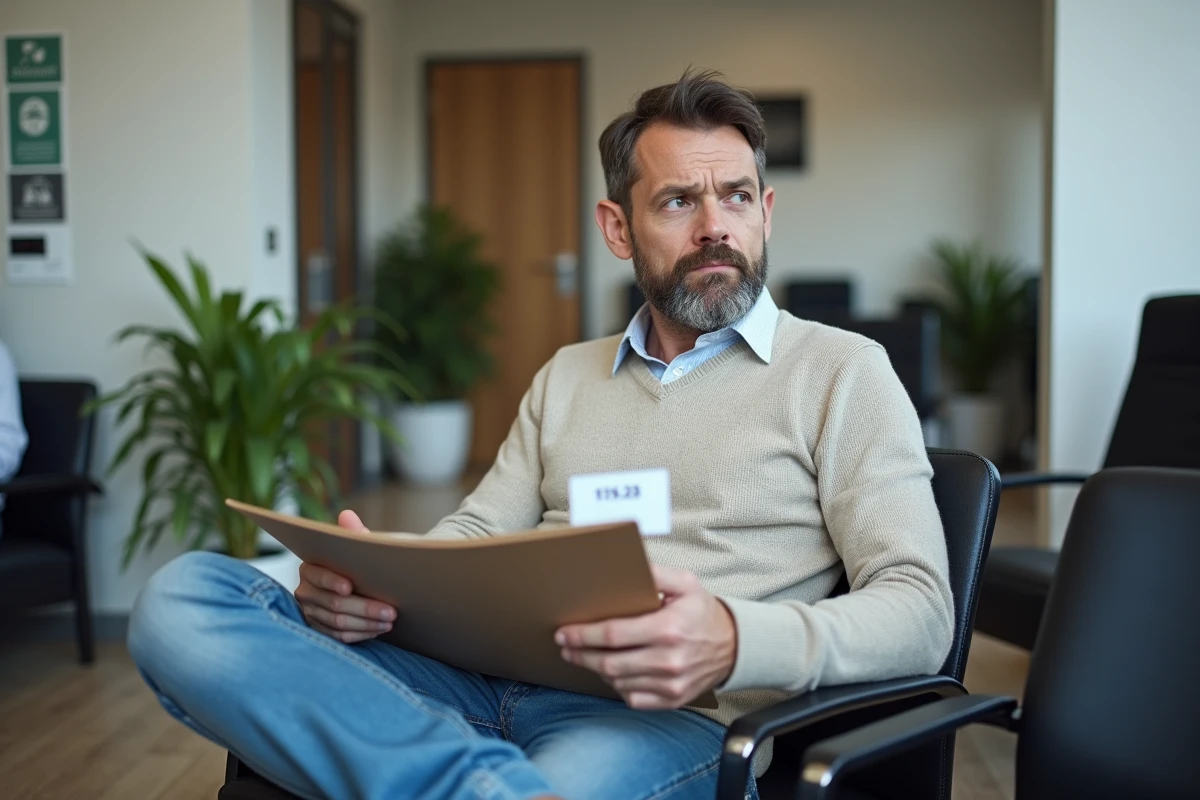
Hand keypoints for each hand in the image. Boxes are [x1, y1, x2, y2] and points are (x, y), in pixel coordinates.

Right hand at [294, 509, 396, 643]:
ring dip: (366, 623)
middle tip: (390, 610)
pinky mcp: (320, 629)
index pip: (318, 576)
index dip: (332, 581)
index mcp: (309, 568)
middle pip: (333, 604)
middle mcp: (305, 592)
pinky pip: (339, 637)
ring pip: (338, 623)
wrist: (360, 584)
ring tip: (390, 620)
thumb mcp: (359, 548)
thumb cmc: (359, 563)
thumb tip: (347, 515)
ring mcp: (311, 613)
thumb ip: (353, 534)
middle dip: (364, 608)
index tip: (350, 586)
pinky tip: (379, 629)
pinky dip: (361, 634)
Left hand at [555, 564, 737, 709]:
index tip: (564, 631)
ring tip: (585, 655)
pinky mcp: (672, 699)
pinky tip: (612, 671)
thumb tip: (626, 566)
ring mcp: (671, 683)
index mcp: (668, 628)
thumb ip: (655, 574)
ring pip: (617, 682)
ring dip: (596, 669)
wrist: (734, 646)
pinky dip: (617, 686)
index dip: (583, 635)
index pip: (613, 636)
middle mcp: (669, 660)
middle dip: (580, 654)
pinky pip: (632, 698)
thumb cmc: (703, 612)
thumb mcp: (686, 583)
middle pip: (609, 663)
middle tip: (565, 645)